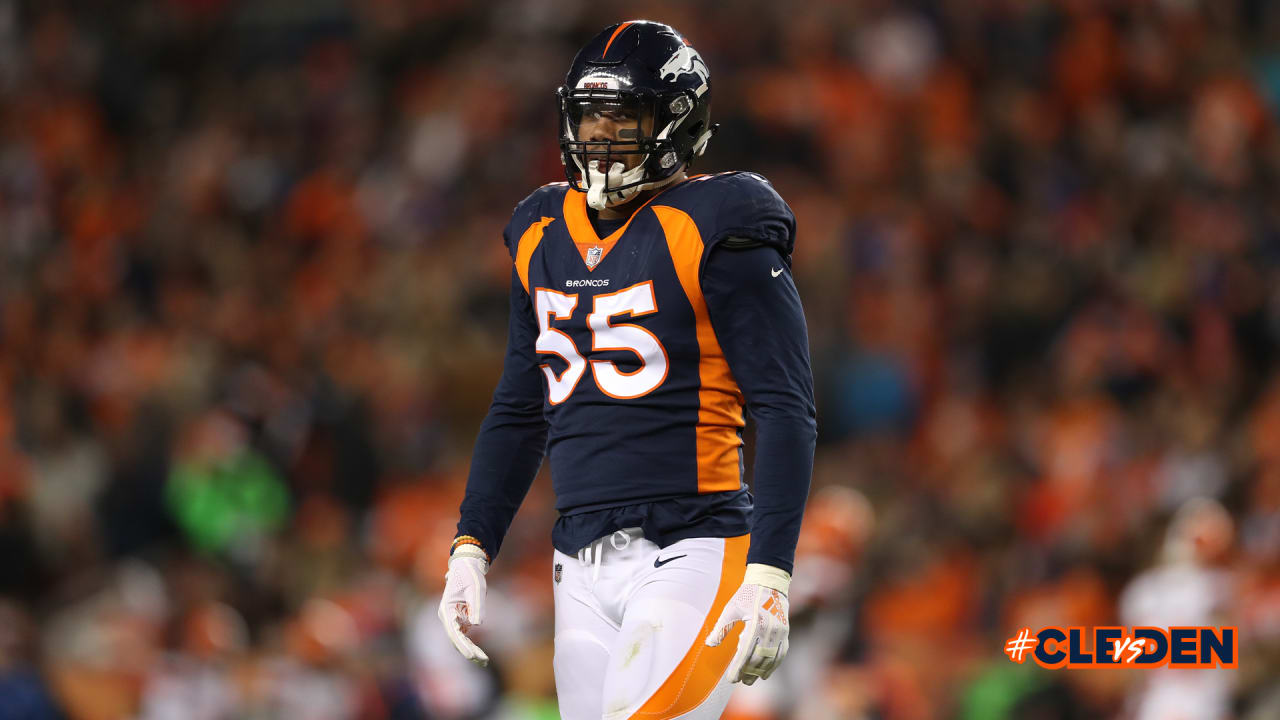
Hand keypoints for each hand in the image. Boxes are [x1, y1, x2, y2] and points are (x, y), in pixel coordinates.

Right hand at [437, 544, 489, 665]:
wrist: (467, 567)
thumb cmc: (470, 575)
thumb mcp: (476, 588)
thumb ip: (477, 605)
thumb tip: (477, 624)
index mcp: (447, 610)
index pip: (454, 632)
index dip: (463, 645)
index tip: (472, 656)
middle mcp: (447, 617)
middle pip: (456, 639)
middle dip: (469, 651)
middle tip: (484, 661)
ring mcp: (452, 620)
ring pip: (460, 640)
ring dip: (471, 651)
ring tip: (484, 661)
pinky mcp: (459, 620)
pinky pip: (464, 637)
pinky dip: (471, 646)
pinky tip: (481, 655)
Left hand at [705, 563, 790, 684]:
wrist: (769, 582)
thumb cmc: (747, 594)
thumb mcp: (731, 609)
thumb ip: (721, 628)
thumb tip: (710, 644)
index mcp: (756, 623)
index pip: (745, 652)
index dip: (738, 668)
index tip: (731, 679)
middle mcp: (770, 630)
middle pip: (759, 658)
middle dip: (748, 672)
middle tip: (740, 681)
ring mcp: (780, 632)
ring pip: (771, 658)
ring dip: (761, 671)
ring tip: (751, 680)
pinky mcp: (786, 632)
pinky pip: (781, 653)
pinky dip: (774, 665)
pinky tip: (766, 672)